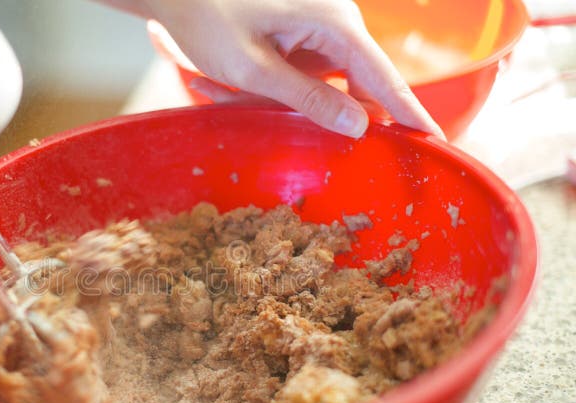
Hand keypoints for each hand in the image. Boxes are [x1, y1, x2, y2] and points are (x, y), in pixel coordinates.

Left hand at [100, 0, 443, 138]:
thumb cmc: (208, 19)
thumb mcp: (254, 69)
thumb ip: (309, 99)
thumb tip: (362, 126)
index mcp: (333, 24)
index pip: (385, 76)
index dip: (410, 112)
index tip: (436, 140)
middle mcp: (337, 23)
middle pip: (363, 83)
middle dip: (345, 116)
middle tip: (322, 134)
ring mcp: (321, 29)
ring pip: (335, 84)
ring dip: (306, 107)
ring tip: (246, 99)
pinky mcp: (304, 36)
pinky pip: (313, 75)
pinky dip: (290, 93)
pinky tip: (237, 87)